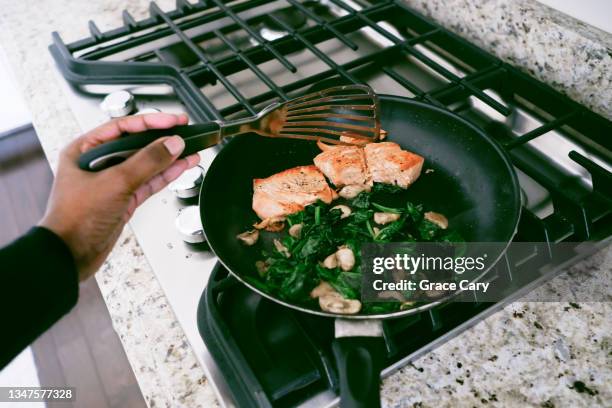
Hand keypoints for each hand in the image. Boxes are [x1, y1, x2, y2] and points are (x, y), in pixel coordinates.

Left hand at [39, 113, 199, 280]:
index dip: (151, 122)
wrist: (70, 254)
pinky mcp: (124, 200)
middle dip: (162, 139)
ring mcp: (112, 183)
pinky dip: (166, 175)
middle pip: (137, 144)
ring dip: (169, 158)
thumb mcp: (115, 182)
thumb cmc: (74, 218)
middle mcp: (98, 164)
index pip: (123, 127)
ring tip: (190, 149)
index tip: (174, 120)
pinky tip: (181, 167)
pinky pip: (149, 182)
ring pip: (146, 164)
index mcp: (85, 150)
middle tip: (185, 132)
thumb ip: (147, 161)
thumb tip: (171, 144)